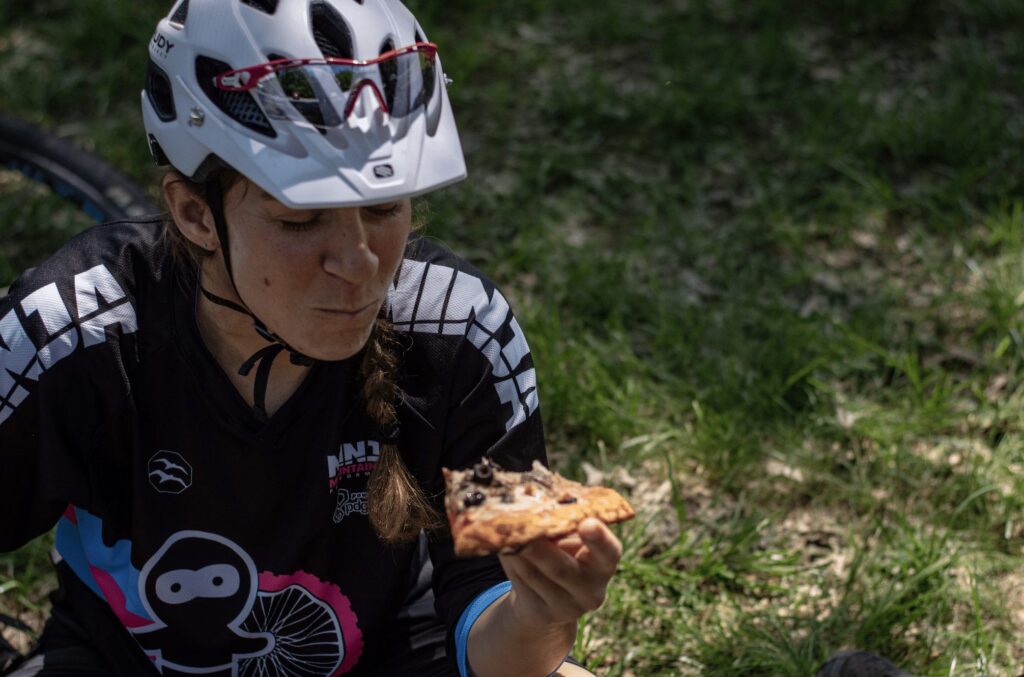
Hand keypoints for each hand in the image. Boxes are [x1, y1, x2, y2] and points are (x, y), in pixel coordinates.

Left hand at [498, 518, 622, 629]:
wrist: (553, 597)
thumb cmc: (567, 553)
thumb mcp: (573, 540)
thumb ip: (563, 528)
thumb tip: (534, 508)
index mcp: (605, 564)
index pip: (609, 552)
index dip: (599, 539)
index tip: (587, 523)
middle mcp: (591, 590)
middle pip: (561, 569)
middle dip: (538, 548)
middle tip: (522, 527)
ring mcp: (566, 607)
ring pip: (533, 575)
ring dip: (514, 551)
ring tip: (502, 530)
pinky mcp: (541, 614)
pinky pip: (519, 583)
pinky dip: (508, 562)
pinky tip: (500, 546)